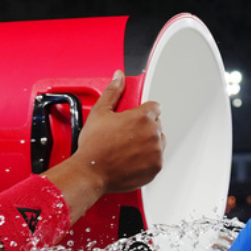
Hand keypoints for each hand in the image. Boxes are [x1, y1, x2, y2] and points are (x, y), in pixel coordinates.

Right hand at [72, 71, 164, 194]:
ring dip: (148, 143)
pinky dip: (148, 159)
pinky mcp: (155, 167)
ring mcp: (155, 152)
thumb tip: (119, 77)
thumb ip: (113, 91)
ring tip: (129, 148)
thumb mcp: (100, 112)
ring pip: (158, 142)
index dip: (143, 111)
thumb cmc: (94, 146)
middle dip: (144, 127)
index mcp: (142, 117)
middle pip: (156, 125)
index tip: (135, 118)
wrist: (92, 173)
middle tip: (127, 135)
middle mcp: (153, 134)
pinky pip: (157, 159)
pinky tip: (132, 159)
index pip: (155, 107)